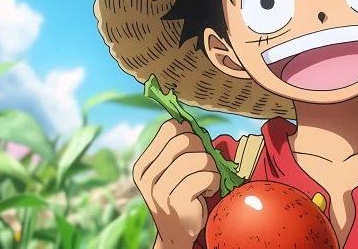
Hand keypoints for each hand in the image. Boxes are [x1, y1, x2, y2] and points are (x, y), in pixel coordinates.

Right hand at [133, 120, 219, 247]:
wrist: (177, 234)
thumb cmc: (181, 196)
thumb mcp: (172, 172)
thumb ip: (178, 150)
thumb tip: (188, 122)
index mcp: (143, 166)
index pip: (170, 129)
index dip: (189, 132)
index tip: (196, 146)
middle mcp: (147, 177)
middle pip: (185, 140)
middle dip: (203, 149)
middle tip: (206, 164)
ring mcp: (160, 191)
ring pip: (198, 159)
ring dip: (212, 167)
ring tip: (209, 179)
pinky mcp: (176, 203)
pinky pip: (206, 177)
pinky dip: (214, 181)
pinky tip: (209, 190)